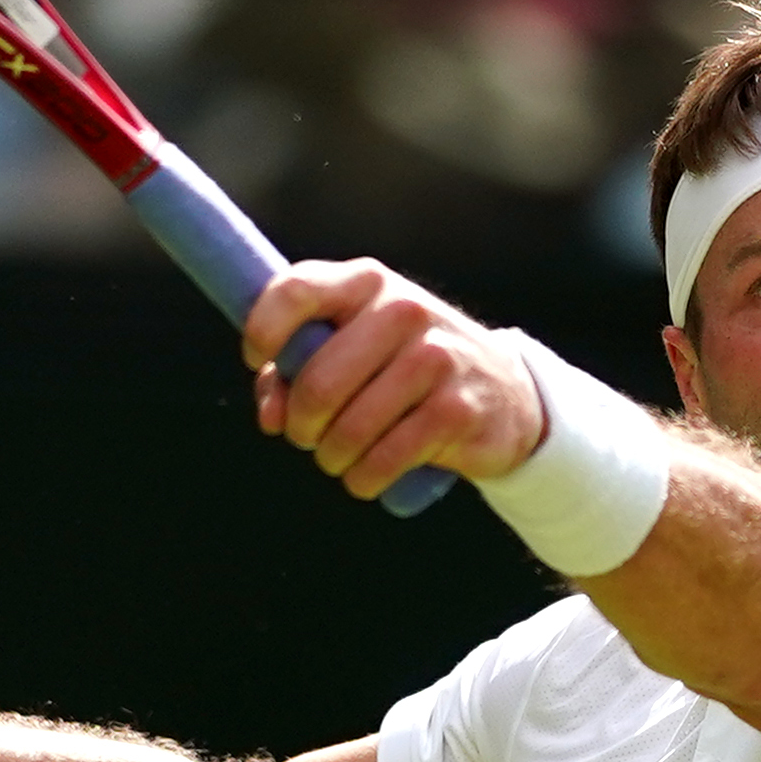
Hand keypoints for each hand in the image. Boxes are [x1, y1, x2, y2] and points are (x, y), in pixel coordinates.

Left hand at [242, 259, 544, 505]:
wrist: (502, 392)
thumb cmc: (404, 367)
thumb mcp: (354, 346)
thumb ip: (297, 369)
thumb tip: (272, 415)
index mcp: (367, 283)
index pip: (295, 291)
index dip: (262, 331)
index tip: (257, 359)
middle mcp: (403, 310)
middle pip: (317, 384)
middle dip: (301, 426)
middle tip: (307, 436)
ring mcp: (436, 358)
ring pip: (348, 430)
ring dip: (331, 458)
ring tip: (338, 458)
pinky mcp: (456, 409)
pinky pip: (385, 459)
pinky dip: (364, 478)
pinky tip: (365, 476)